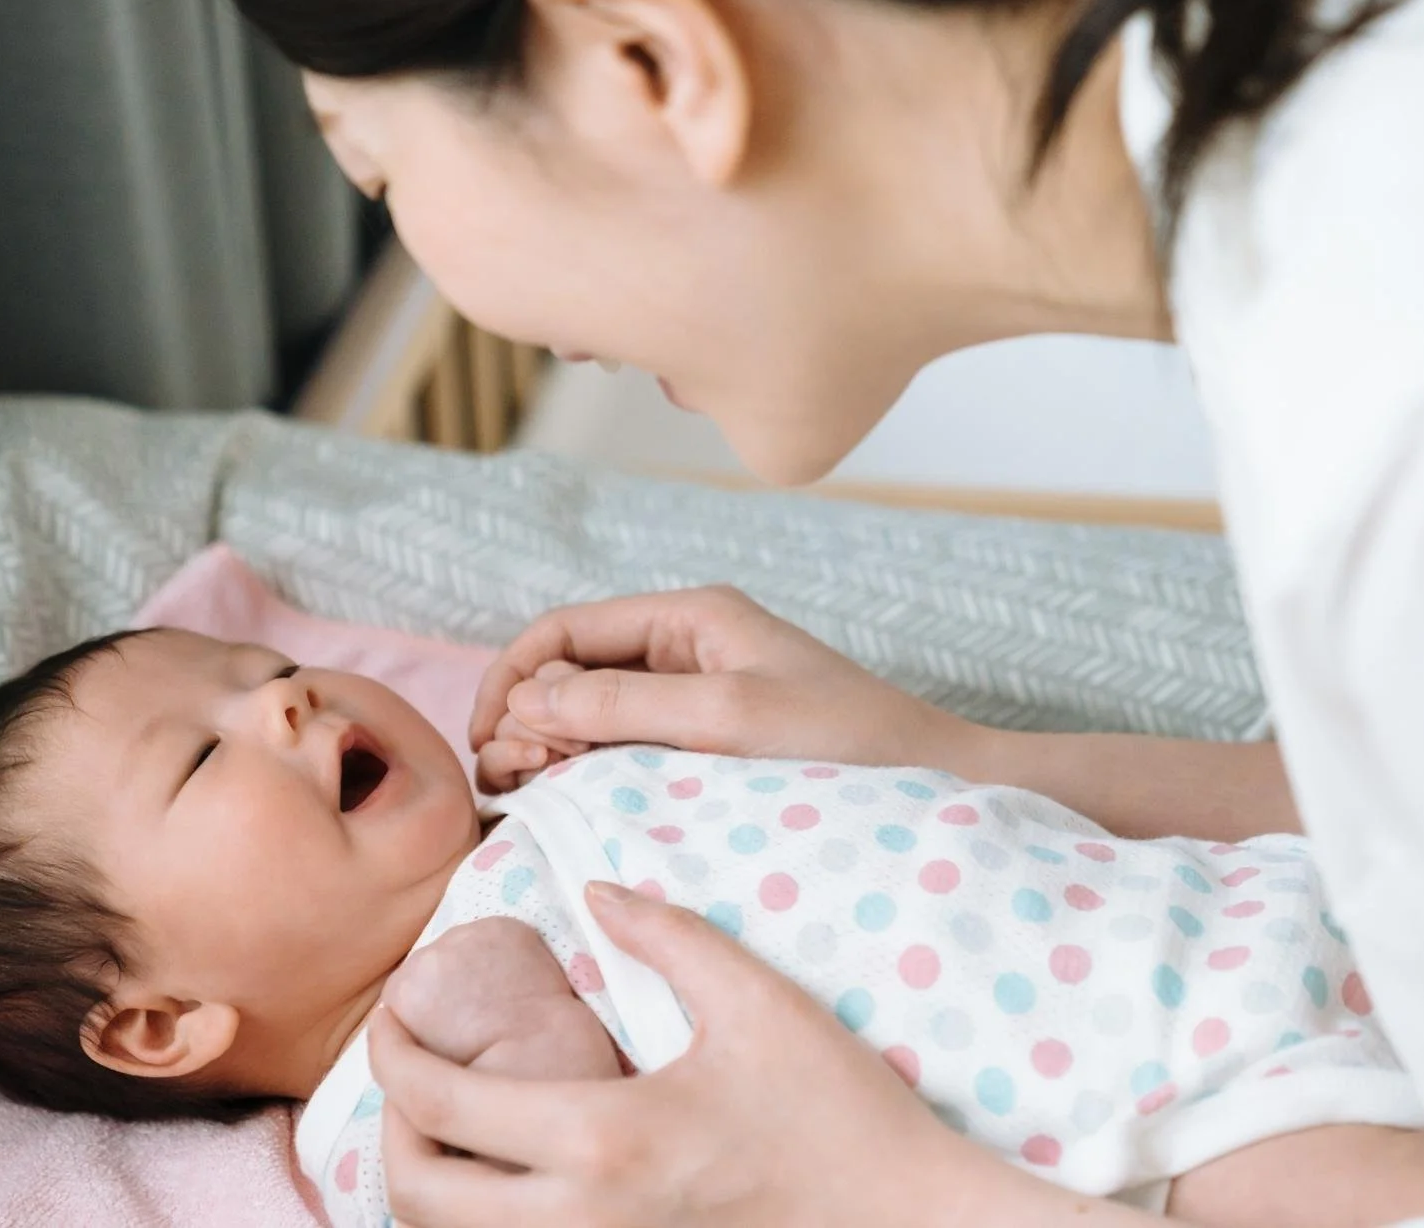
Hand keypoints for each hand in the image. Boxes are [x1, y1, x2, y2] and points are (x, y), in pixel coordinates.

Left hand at [369, 882, 1046, 1227]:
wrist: (908, 1219)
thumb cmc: (839, 1109)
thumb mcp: (758, 999)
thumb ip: (667, 934)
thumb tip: (592, 892)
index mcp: (602, 1138)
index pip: (439, 1102)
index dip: (392, 1051)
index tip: (393, 1009)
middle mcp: (582, 1219)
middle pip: (417, 1195)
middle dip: (389, 1127)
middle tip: (411, 1068)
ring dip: (429, 1182)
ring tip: (452, 1119)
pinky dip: (484, 1217)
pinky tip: (511, 1169)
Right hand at [467, 586, 972, 792]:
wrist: (935, 785)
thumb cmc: (846, 745)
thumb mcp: (728, 719)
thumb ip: (625, 703)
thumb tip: (527, 697)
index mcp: (691, 617)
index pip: (565, 629)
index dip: (512, 676)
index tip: (488, 740)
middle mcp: (687, 648)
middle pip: (569, 670)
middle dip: (526, 718)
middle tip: (514, 782)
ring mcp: (697, 698)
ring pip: (592, 714)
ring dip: (552, 749)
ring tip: (536, 796)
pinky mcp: (710, 745)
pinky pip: (627, 748)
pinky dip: (590, 772)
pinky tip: (578, 805)